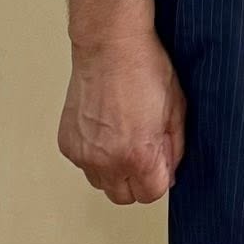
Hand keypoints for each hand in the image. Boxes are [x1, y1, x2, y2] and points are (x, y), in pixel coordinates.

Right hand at [58, 28, 185, 203]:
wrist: (109, 46)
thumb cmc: (144, 68)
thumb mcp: (177, 108)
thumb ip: (175, 147)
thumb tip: (170, 171)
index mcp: (137, 154)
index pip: (151, 194)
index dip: (161, 178)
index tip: (163, 163)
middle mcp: (106, 160)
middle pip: (124, 196)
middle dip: (138, 180)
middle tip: (145, 152)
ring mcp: (83, 153)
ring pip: (101, 183)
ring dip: (115, 171)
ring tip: (125, 138)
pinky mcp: (67, 144)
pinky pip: (84, 164)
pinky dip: (95, 155)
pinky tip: (107, 130)